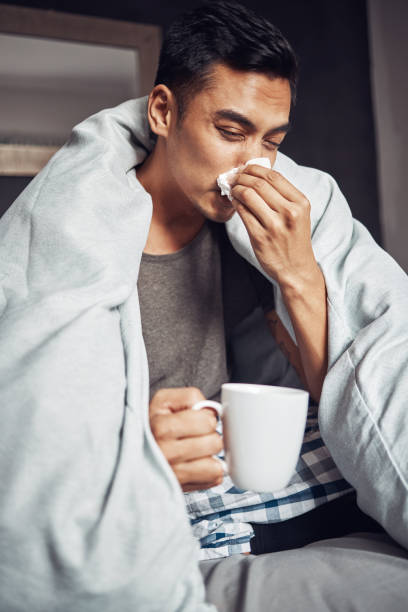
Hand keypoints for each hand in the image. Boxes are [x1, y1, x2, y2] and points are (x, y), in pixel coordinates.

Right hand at [149, 387, 223, 491]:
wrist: (128, 452)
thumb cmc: (151, 423)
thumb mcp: (164, 400)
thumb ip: (190, 398)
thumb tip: (213, 412)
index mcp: (161, 426)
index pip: (208, 421)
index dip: (206, 418)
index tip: (195, 420)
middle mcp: (165, 453)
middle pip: (214, 442)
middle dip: (209, 436)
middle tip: (194, 436)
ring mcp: (172, 474)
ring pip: (216, 465)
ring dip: (209, 456)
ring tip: (194, 450)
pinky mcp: (180, 488)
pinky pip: (212, 479)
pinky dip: (209, 472)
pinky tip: (195, 464)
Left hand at [231, 165, 317, 290]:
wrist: (296, 269)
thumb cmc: (294, 239)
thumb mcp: (298, 214)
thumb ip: (283, 195)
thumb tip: (257, 175)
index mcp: (301, 203)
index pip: (274, 176)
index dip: (255, 169)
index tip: (245, 169)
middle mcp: (289, 212)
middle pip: (259, 183)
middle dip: (242, 177)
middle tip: (234, 177)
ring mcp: (274, 226)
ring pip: (249, 195)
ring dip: (236, 189)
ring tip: (233, 189)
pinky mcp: (260, 237)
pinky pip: (243, 213)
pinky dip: (235, 203)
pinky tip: (234, 202)